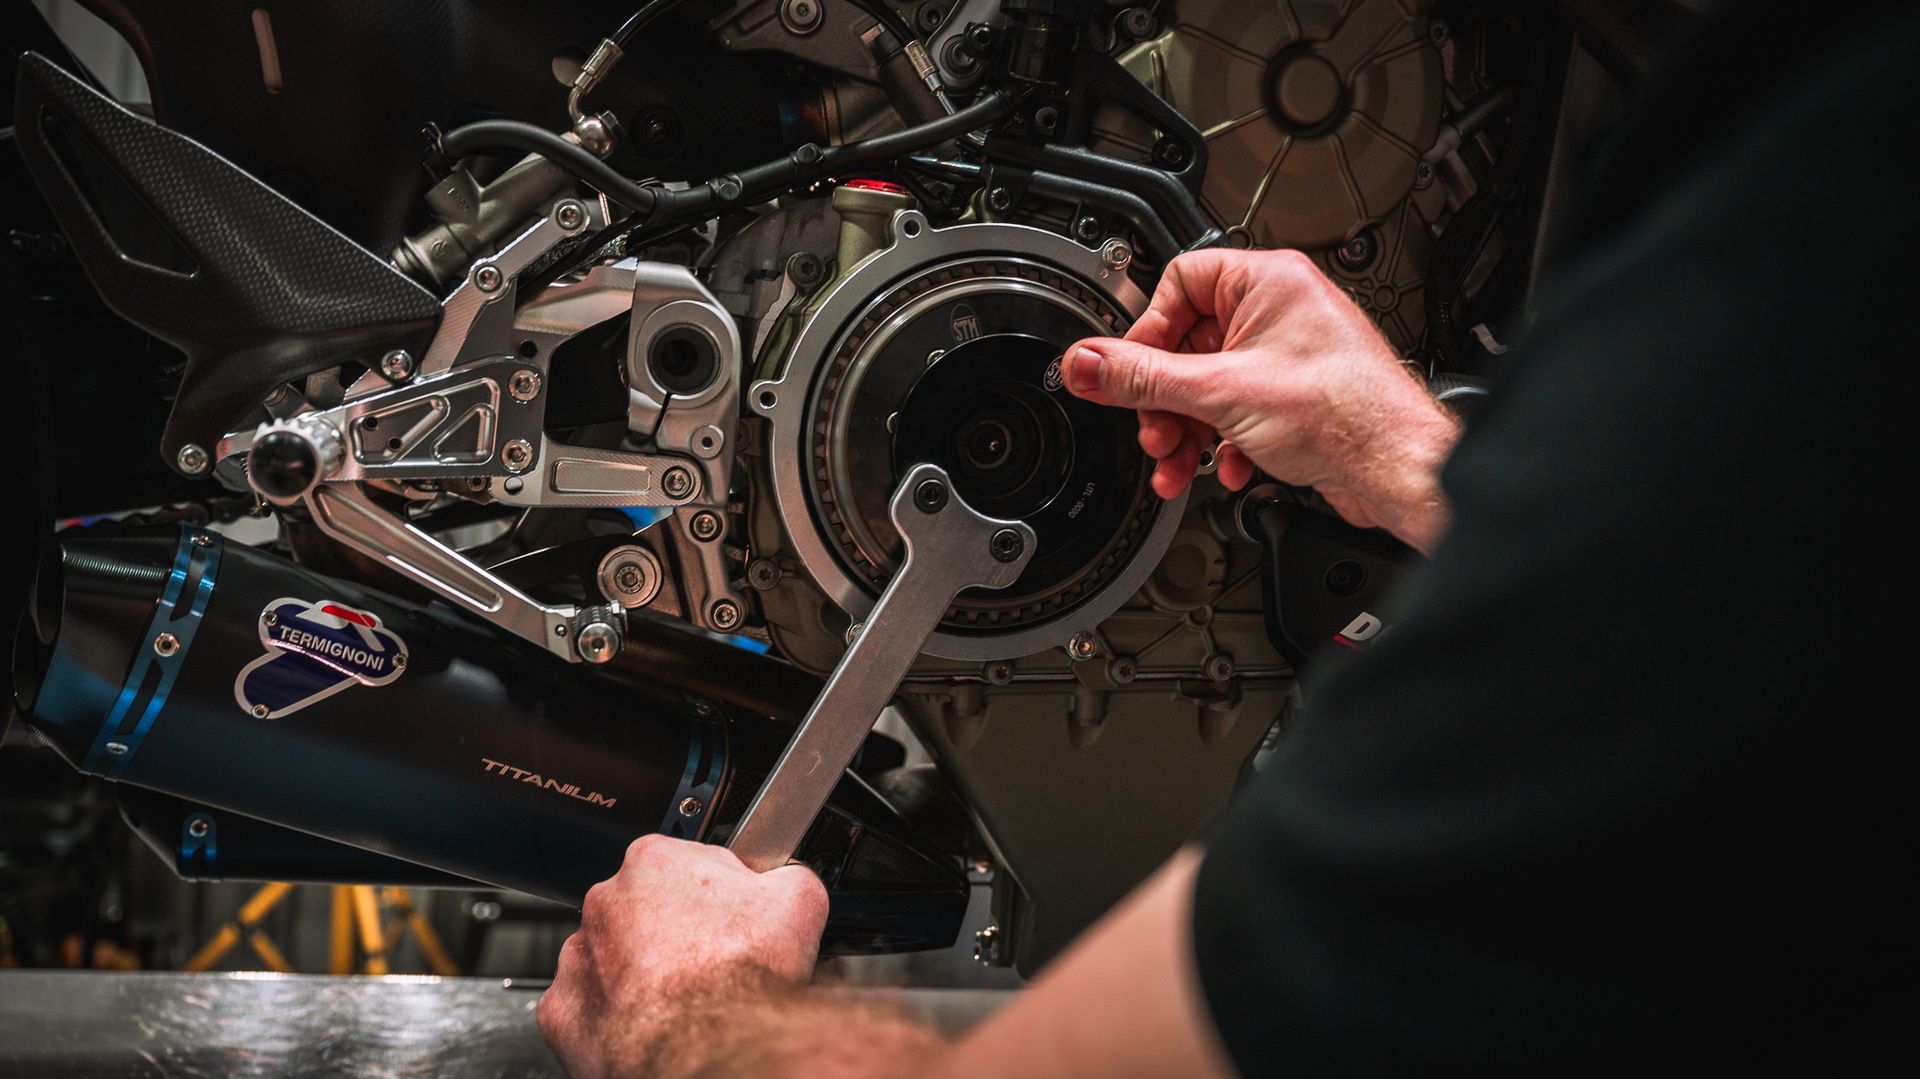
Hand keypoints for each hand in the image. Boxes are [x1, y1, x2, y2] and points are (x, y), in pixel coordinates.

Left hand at [537, 835, 828, 1078]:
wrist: (707, 1047)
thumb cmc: (739, 977)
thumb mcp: (797, 900)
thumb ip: (785, 875)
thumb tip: (785, 878)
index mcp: (655, 861)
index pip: (688, 865)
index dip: (717, 894)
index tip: (732, 918)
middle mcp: (606, 901)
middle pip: (648, 910)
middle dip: (677, 933)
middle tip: (713, 962)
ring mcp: (580, 957)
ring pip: (614, 958)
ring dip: (644, 974)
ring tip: (686, 1000)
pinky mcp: (565, 1009)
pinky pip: (591, 1007)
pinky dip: (617, 1016)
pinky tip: (654, 1024)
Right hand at [1064, 249, 1458, 550]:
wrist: (1397, 469)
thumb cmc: (1345, 413)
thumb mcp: (1219, 393)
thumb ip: (1142, 379)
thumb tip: (1085, 364)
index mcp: (1267, 281)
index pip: (1178, 282)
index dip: (1148, 332)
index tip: (1130, 372)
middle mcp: (1280, 310)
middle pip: (1188, 343)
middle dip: (1165, 398)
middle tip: (1155, 429)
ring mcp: (1288, 354)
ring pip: (1210, 384)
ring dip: (1187, 428)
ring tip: (1177, 462)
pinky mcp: (1295, 396)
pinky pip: (1237, 409)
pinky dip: (1223, 441)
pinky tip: (1227, 468)